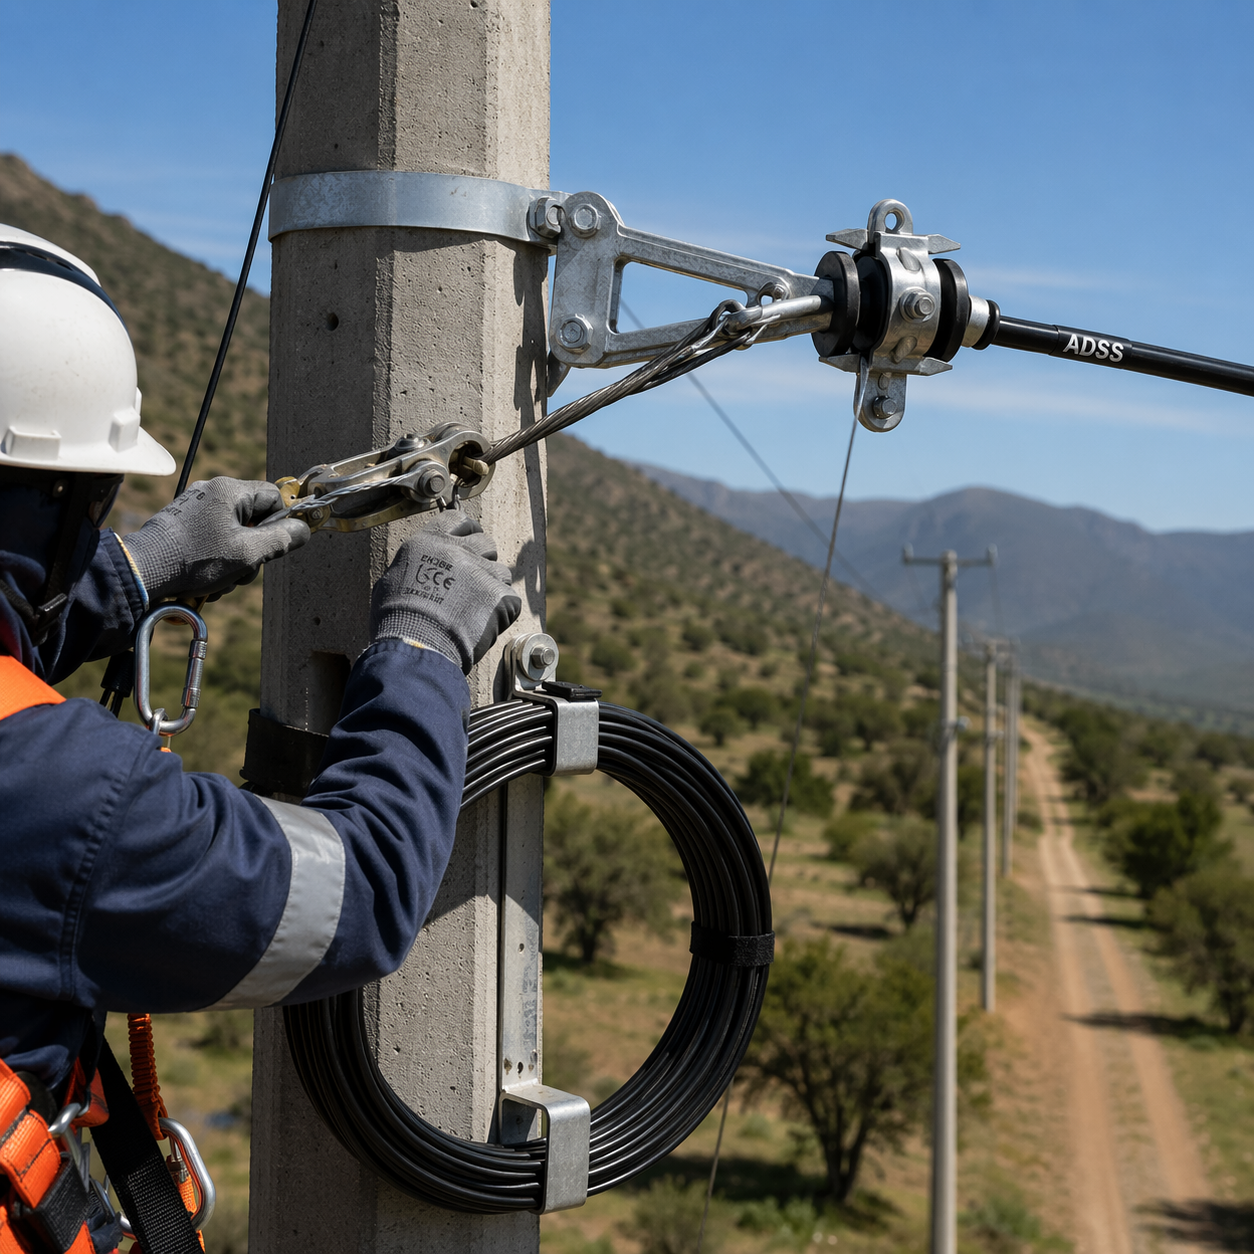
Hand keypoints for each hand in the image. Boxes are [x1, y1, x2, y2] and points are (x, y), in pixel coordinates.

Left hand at [123, 478, 310, 601]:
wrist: (143, 572)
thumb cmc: (194, 559)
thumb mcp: (248, 552)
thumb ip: (281, 539)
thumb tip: (303, 530)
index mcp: (228, 490)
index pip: (274, 497)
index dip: (283, 522)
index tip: (281, 544)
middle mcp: (211, 493)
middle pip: (254, 520)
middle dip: (254, 551)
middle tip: (244, 569)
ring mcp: (195, 509)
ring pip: (235, 535)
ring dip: (236, 562)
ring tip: (221, 579)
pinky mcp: (184, 526)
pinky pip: (214, 542)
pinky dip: (217, 563)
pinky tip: (207, 580)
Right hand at [370, 511, 520, 672]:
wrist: (415, 643)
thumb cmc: (397, 618)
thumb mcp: (393, 580)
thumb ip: (415, 566)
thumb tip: (420, 569)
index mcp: (429, 542)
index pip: (457, 519)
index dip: (466, 530)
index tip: (469, 539)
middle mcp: (457, 551)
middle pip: (486, 543)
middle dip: (484, 558)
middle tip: (475, 579)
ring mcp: (480, 571)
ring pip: (501, 572)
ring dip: (493, 587)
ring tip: (476, 609)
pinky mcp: (498, 595)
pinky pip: (511, 600)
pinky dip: (503, 613)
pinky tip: (484, 624)